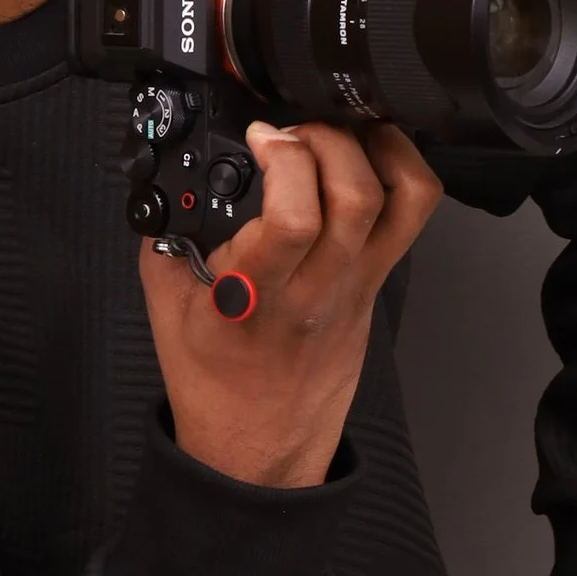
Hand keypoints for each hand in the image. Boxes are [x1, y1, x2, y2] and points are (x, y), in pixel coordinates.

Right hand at [140, 121, 440, 489]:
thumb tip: (170, 175)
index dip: (283, 157)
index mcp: (255, 293)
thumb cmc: (213, 379)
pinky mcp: (378, 284)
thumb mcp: (165, 302)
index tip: (260, 136)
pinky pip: (411, 216)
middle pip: (357, 196)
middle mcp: (317, 286)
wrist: (256, 444)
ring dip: (374, 145)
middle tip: (296, 131)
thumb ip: (165, 232)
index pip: (294, 218)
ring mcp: (357, 284)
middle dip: (327, 138)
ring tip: (338, 132)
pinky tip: (369, 154)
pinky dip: (401, 168)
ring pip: (402, 200)